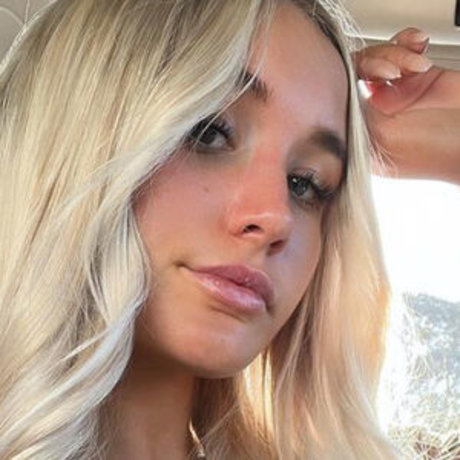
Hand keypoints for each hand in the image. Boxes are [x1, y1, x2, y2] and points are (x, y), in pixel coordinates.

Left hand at [353, 28, 459, 183]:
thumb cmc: (435, 152)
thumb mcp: (385, 138)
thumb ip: (357, 116)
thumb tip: (338, 97)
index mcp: (361, 132)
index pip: (341, 97)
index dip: (352, 78)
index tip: (375, 77)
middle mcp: (375, 112)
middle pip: (358, 72)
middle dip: (376, 62)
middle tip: (394, 71)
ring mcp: (395, 93)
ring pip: (379, 57)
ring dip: (395, 52)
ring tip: (417, 65)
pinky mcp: (417, 78)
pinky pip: (401, 50)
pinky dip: (407, 42)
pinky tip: (418, 45)